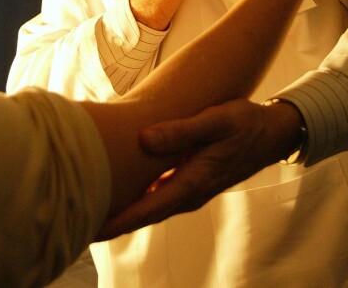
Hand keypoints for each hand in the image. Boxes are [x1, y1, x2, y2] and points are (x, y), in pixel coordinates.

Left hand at [96, 99, 300, 239]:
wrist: (272, 133)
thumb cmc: (244, 124)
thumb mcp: (216, 121)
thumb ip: (182, 130)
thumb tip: (145, 139)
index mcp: (192, 183)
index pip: (146, 210)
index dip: (117, 221)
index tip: (89, 227)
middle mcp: (188, 193)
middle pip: (142, 215)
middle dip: (111, 221)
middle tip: (76, 221)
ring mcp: (188, 190)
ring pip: (148, 207)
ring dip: (122, 212)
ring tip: (88, 209)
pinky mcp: (188, 182)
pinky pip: (156, 197)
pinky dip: (135, 199)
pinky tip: (117, 191)